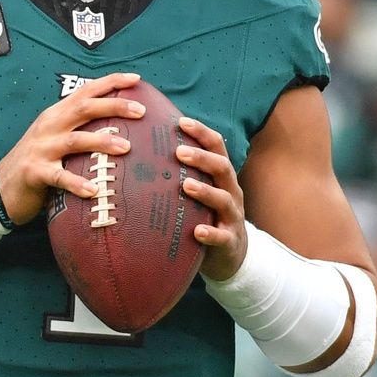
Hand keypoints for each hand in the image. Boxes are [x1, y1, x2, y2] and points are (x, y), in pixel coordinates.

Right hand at [0, 72, 144, 224]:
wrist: (1, 187)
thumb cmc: (37, 162)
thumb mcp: (55, 138)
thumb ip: (79, 128)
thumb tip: (120, 128)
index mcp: (56, 114)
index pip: (85, 91)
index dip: (110, 83)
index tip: (136, 79)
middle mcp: (49, 126)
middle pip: (84, 108)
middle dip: (113, 106)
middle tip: (141, 110)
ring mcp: (41, 148)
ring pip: (75, 140)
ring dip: (101, 141)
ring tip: (126, 147)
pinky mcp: (35, 172)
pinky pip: (59, 176)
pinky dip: (77, 183)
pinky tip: (94, 189)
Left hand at [177, 118, 247, 280]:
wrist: (230, 255)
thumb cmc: (206, 214)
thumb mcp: (199, 191)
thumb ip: (182, 173)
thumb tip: (144, 149)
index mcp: (222, 176)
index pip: (216, 147)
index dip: (201, 132)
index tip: (181, 121)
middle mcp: (231, 191)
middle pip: (222, 167)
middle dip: (201, 158)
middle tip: (178, 152)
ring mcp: (233, 216)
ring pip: (223, 199)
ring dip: (205, 191)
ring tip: (185, 185)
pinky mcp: (230, 241)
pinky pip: (223, 236)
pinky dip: (211, 233)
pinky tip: (198, 232)